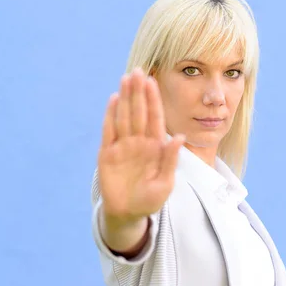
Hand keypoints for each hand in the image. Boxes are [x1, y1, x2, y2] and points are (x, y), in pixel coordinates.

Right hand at [97, 68, 184, 224]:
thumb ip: (170, 160)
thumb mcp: (164, 183)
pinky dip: (110, 115)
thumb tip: (178, 136)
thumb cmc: (150, 200)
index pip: (154, 118)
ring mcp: (122, 147)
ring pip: (124, 116)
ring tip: (126, 78)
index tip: (153, 82)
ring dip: (125, 98)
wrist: (128, 215)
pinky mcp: (107, 154)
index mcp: (154, 147)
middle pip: (138, 112)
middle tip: (139, 70)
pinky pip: (109, 131)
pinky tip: (113, 99)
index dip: (153, 100)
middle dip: (138, 92)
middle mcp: (138, 142)